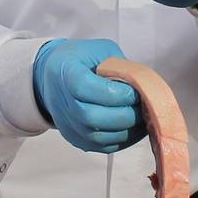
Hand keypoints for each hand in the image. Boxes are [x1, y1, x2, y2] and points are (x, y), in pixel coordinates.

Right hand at [32, 38, 144, 152]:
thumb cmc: (80, 60)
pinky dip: (123, 140)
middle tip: (144, 106)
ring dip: (127, 130)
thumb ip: (120, 66)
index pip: (86, 88)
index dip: (116, 93)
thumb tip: (143, 88)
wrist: (53, 76)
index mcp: (65, 73)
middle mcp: (62, 102)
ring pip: (99, 137)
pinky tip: (135, 128)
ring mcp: (67, 124)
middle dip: (126, 114)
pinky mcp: (76, 138)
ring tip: (143, 117)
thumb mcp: (101, 50)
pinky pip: (102, 147)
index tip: (135, 91)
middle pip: (93, 117)